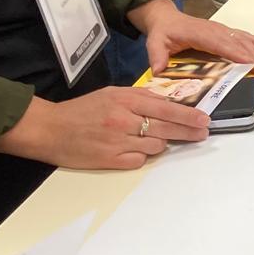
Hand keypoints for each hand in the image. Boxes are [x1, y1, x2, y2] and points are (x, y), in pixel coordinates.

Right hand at [0, 88, 209, 169]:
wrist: (50, 128)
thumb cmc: (82, 110)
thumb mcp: (112, 94)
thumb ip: (139, 98)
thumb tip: (167, 103)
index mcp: (125, 100)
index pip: (166, 108)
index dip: (188, 115)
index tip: (204, 120)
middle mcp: (124, 120)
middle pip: (166, 127)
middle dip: (188, 131)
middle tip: (202, 133)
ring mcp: (118, 141)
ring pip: (155, 146)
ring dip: (160, 143)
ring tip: (154, 139)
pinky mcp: (110, 160)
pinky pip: (139, 160)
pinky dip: (141, 156)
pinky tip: (135, 150)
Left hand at [127, 0, 253, 73]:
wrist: (166, 18)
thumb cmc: (163, 32)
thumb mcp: (155, 43)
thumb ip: (157, 57)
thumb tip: (159, 71)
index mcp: (198, 33)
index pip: (219, 44)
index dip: (235, 53)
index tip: (248, 62)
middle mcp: (212, 30)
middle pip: (234, 42)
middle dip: (250, 54)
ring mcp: (219, 29)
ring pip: (240, 38)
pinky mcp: (223, 31)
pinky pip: (241, 35)